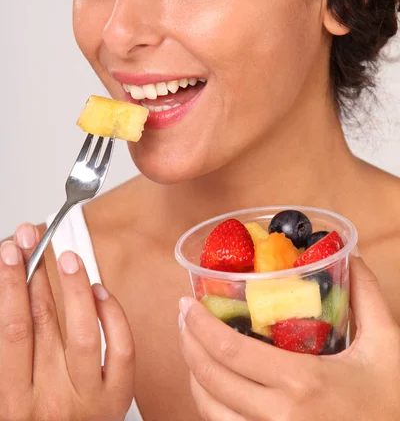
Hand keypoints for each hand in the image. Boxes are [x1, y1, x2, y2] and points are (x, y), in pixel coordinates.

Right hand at [0, 223, 134, 420]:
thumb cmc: (37, 420)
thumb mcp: (11, 393)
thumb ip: (14, 350)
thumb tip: (14, 293)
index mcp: (14, 402)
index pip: (13, 330)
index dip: (11, 284)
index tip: (11, 252)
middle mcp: (50, 401)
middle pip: (43, 323)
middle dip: (36, 273)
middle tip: (34, 239)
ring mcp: (88, 400)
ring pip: (84, 331)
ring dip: (74, 287)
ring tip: (68, 257)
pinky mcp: (117, 399)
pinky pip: (120, 348)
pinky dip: (112, 315)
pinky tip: (99, 291)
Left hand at [179, 257, 399, 419]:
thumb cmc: (392, 400)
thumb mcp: (388, 344)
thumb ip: (368, 294)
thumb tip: (350, 255)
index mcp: (303, 383)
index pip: (231, 352)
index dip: (200, 326)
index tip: (186, 304)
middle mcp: (279, 417)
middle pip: (211, 379)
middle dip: (187, 344)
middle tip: (184, 318)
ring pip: (210, 411)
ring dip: (192, 375)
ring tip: (191, 346)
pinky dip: (210, 404)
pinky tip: (212, 383)